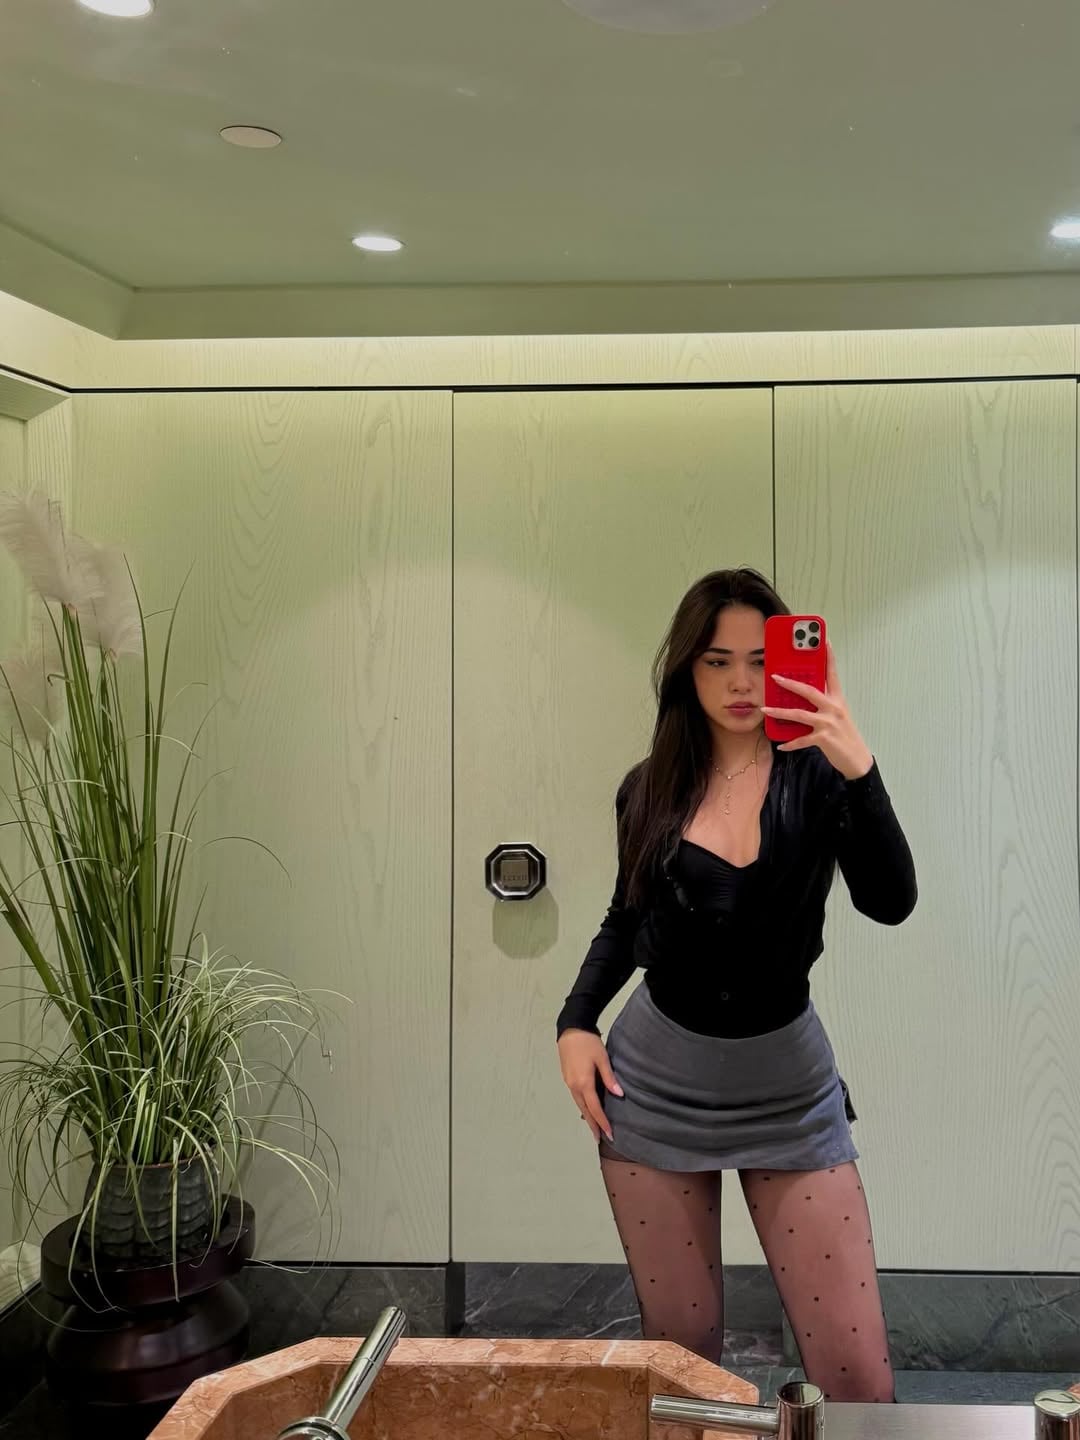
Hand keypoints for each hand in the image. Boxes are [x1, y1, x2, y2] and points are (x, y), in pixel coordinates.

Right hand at [557, 1029, 622, 1142]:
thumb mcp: (602, 1058)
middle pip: (585, 1110)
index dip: (603, 1122)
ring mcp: (569, 1082)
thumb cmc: (588, 1042)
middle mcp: (574, 1086)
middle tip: (600, 1139)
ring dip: (587, 1117)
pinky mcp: (567, 1077)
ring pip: (579, 1105)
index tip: (610, 1134)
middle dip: (593, 1125)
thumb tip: (618, 1095)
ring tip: (595, 1128)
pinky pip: (576, 1097)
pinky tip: (587, 1109)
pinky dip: (583, 1106)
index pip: (595, 1108)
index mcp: (583, 1083)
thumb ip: (609, 1078)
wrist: (571, 1028)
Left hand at [761, 644, 873, 780]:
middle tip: (774, 677)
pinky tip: (780, 745)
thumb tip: (803, 696)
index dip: (828, 656)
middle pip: (809, 691)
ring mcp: (828, 723)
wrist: (857, 759)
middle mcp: (833, 708)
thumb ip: (823, 704)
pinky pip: (801, 740)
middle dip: (790, 683)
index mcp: (838, 699)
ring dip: (780, 712)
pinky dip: (790, 743)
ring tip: (765, 709)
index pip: (832, 673)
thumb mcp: (838, 715)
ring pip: (799, 714)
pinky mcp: (824, 738)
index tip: (824, 640)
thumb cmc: (845, 735)